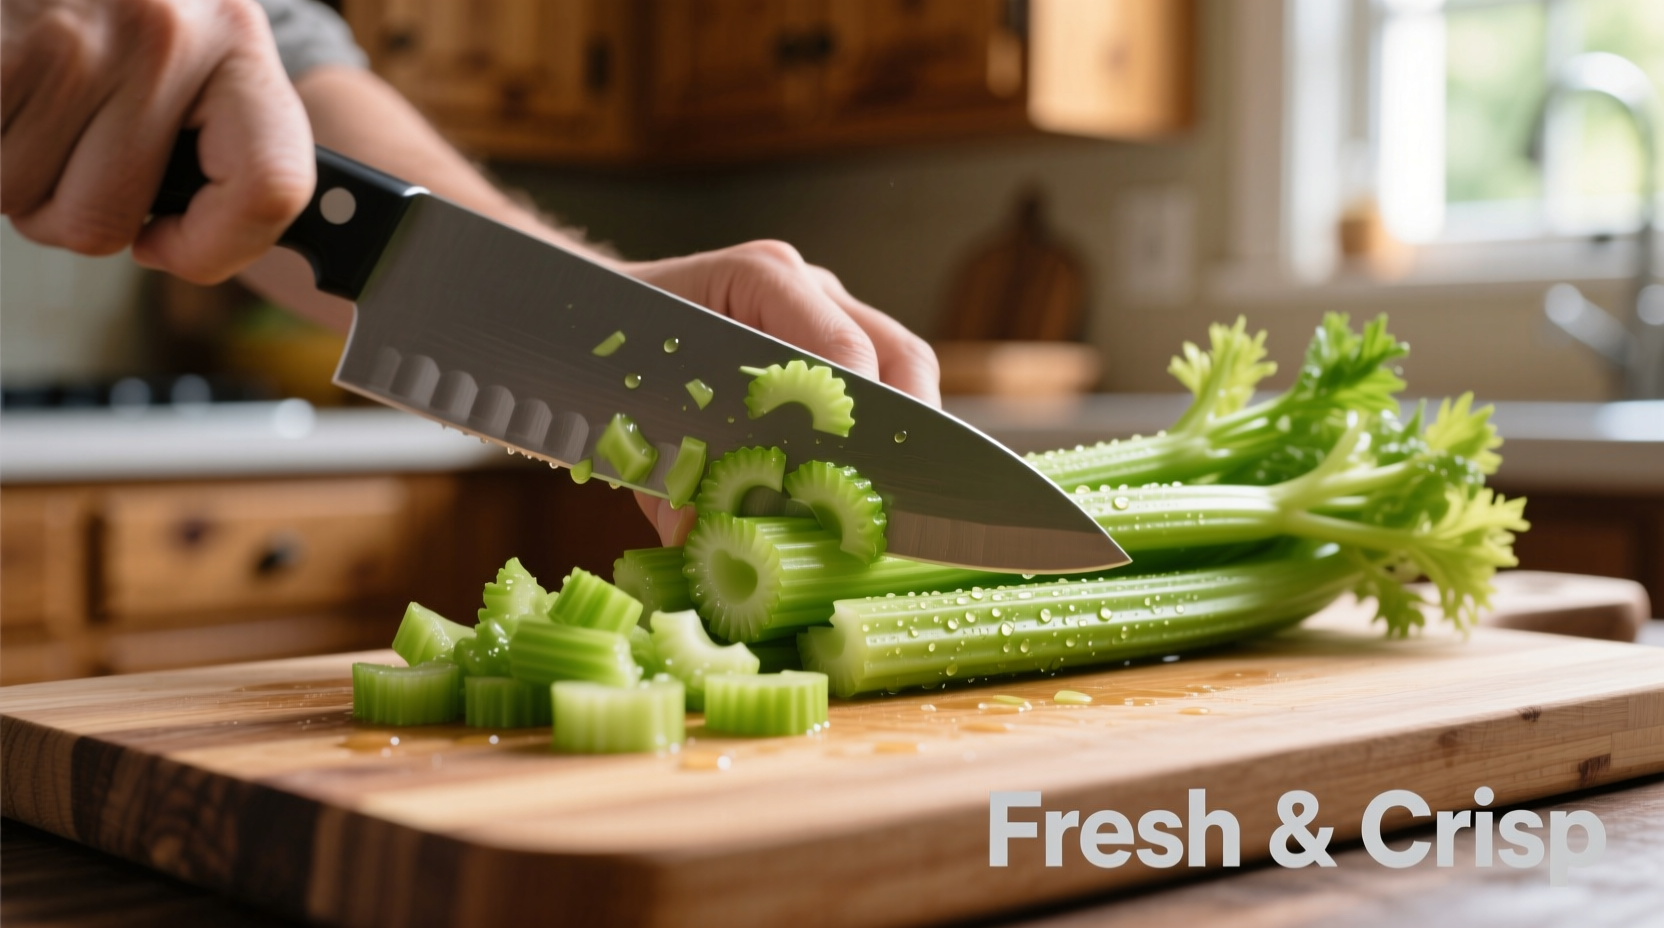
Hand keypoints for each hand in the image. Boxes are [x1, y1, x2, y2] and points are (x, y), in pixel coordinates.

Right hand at [1, 0, 313, 282]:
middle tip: (71, 147)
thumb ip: (224, 149)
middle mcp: (164, 38)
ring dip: (14, 175)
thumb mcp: (195, 57)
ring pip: (20, 198)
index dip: (215, 248)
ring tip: (31, 102)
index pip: (271, 188)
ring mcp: (72, 39)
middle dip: (69, 211)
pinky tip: (5, 94)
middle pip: (101, 224)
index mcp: (237, 46)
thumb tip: (173, 246)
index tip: (165, 243)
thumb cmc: (117, 15)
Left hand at [622, 240, 940, 545]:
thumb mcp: (628, 402)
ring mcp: (827, 314)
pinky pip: (879, 386)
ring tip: (891, 496)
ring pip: (901, 368)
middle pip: (895, 352)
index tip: (857, 466)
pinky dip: (880, 435)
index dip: (856, 410)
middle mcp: (807, 290)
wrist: (603, 309)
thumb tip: (691, 535)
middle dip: (905, 426)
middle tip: (895, 491)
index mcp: (759, 279)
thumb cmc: (617, 345)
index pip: (841, 342)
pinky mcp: (830, 346)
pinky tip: (865, 485)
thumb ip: (662, 469)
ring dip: (901, 434)